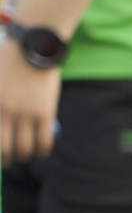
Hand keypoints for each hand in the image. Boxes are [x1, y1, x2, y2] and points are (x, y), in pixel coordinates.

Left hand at [0, 39, 61, 166]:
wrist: (32, 49)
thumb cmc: (6, 62)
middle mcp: (6, 112)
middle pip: (6, 148)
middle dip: (6, 160)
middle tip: (6, 162)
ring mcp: (26, 114)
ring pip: (26, 149)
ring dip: (24, 157)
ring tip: (23, 156)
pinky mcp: (45, 114)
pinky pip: (44, 141)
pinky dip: (42, 151)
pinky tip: (40, 152)